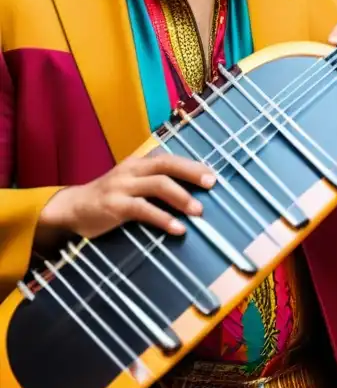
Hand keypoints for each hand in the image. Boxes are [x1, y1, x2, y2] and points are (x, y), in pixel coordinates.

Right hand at [38, 153, 215, 240]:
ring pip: (158, 185)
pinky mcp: (114, 205)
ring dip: (181, 197)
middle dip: (192, 173)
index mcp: (139, 162)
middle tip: (211, 184)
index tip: (212, 175)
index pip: (170, 159)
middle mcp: (131, 169)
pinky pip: (143, 210)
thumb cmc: (110, 196)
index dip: (192, 165)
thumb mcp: (132, 182)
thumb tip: (192, 189)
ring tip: (199, 210)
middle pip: (166, 166)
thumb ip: (155, 181)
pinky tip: (177, 228)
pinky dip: (163, 219)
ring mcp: (122, 186)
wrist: (72, 208)